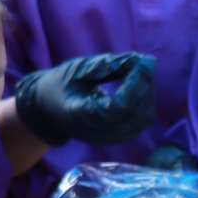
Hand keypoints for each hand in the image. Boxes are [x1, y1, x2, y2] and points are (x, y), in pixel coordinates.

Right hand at [13, 52, 156, 146]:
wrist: (49, 110)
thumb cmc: (60, 85)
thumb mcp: (78, 69)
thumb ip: (107, 65)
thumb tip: (142, 60)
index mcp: (80, 115)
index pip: (118, 107)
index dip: (135, 84)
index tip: (142, 62)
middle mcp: (96, 132)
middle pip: (135, 113)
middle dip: (145, 84)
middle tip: (144, 62)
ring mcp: (108, 138)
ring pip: (143, 118)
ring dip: (148, 92)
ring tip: (141, 70)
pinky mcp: (118, 136)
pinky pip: (141, 121)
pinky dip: (146, 100)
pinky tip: (140, 84)